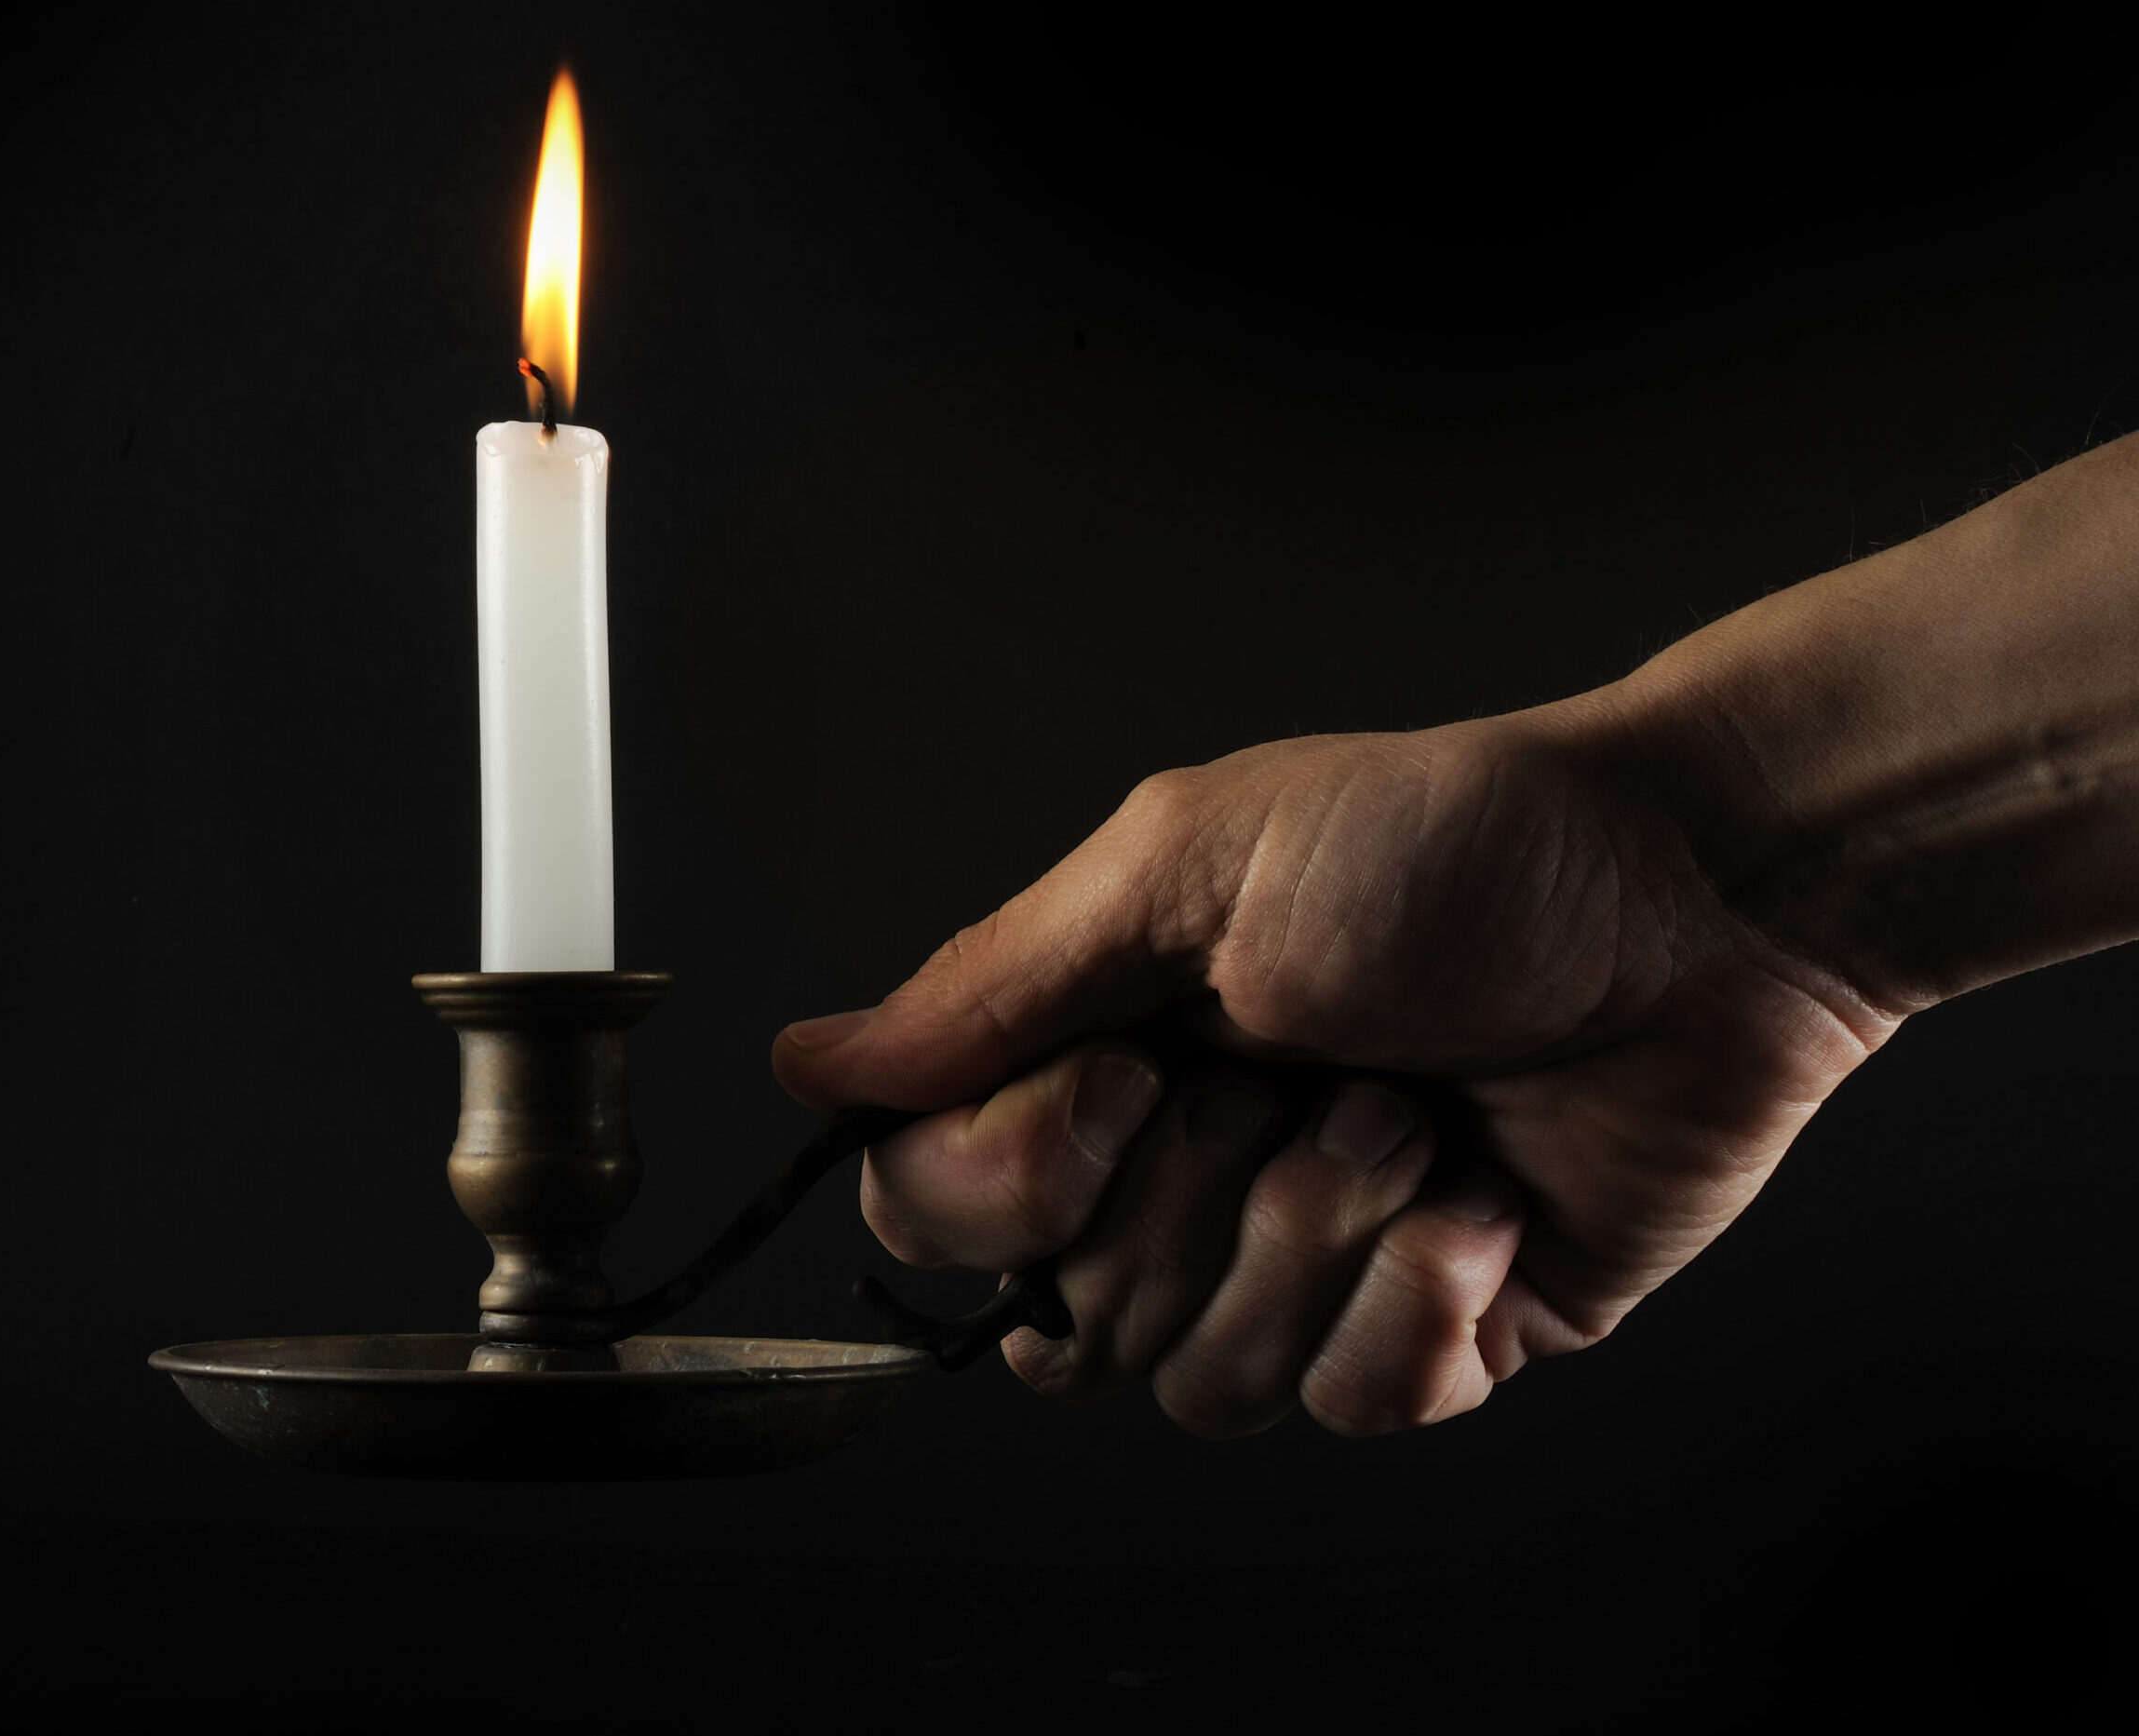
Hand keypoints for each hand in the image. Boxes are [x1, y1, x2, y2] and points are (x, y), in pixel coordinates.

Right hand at [772, 705, 1897, 1436]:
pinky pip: (1353, 1406)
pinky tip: (1476, 1200)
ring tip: (1407, 1120)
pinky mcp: (1431, 1334)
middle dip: (1193, 1198)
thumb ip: (995, 987)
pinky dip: (1418, 1304)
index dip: (1006, 1189)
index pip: (938, 1212)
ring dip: (1316, 1238)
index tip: (1117, 1087)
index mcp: (1101, 1060)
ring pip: (1206, 1382)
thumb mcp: (1189, 867)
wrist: (1701, 896)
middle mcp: (1184, 1179)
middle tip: (1301, 1070)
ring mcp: (1306, 1264)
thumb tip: (816, 1063)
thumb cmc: (1453, 842)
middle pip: (1070, 1321)